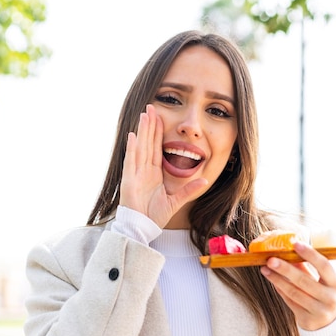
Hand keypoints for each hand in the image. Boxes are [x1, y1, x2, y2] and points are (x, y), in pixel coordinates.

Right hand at [119, 104, 207, 227]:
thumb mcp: (176, 201)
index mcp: (154, 173)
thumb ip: (189, 189)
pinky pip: (131, 161)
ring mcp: (136, 174)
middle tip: (151, 107)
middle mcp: (144, 171)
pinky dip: (132, 148)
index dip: (158, 133)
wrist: (142, 228)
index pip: (156, 148)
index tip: (160, 117)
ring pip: (140, 147)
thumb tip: (205, 180)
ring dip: (142, 131)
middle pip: (148, 143)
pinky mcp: (129, 180)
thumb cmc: (155, 216)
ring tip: (144, 115)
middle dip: (149, 125)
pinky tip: (132, 135)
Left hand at [260, 242, 335, 330]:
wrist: (328, 324)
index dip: (310, 254)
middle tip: (271, 259)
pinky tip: (272, 280)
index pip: (324, 266)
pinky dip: (280, 289)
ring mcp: (319, 311)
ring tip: (265, 269)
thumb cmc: (322, 295)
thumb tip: (288, 251)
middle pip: (304, 280)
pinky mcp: (308, 320)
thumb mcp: (321, 281)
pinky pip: (290, 301)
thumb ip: (306, 267)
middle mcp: (330, 299)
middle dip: (285, 269)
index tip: (295, 244)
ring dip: (277, 279)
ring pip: (293, 292)